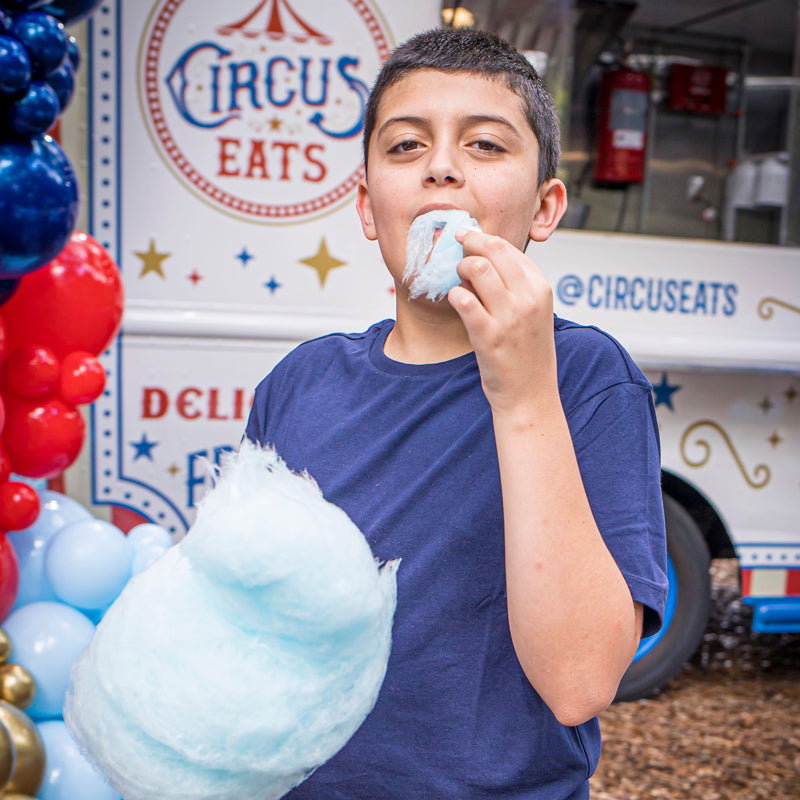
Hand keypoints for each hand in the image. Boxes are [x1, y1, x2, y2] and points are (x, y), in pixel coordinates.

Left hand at [447, 230, 557, 412]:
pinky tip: (458, 302)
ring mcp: (509, 317)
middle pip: (491, 251)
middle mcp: (528, 298)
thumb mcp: (533, 311)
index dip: (481, 238)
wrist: (530, 394)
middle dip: (468, 247)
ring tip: (460, 283)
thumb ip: (515, 284)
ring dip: (460, 270)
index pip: (506, 248)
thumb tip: (482, 255)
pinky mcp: (489, 336)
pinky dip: (455, 295)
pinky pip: (463, 299)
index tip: (465, 237)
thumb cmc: (527, 352)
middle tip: (457, 254)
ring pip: (476, 268)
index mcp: (540, 288)